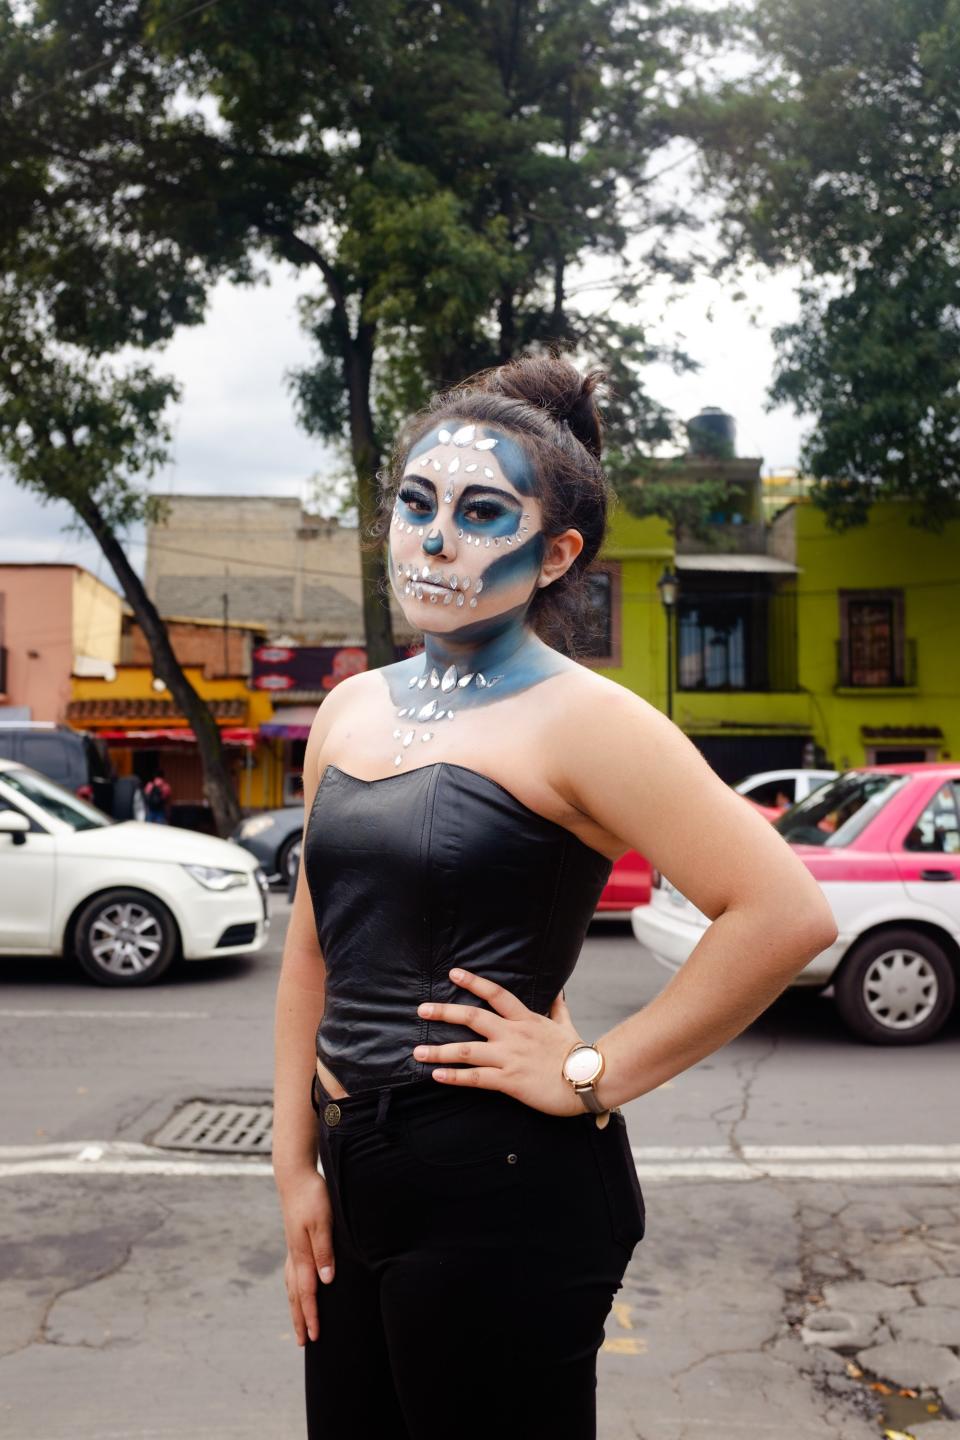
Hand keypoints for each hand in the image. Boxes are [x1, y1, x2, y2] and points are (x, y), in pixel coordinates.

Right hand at [279, 1170, 335, 1345]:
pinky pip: (292, 1273)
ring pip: (292, 1285)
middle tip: (304, 1343)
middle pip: (296, 1295)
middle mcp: (295, 1255)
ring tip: (299, 1323)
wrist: (295, 1175)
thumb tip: (326, 1281)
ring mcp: (293, 1248)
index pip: (307, 1293)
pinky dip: (294, 1289)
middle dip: (300, 1319)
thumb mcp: (323, 1222)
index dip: (312, 1316)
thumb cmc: (313, 1196)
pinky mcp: (295, 1241)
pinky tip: (297, 1289)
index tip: (315, 1337)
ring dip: (295, 1307)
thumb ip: (324, 1251)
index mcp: (302, 1254)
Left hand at [412, 966, 586, 1116]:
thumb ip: (557, 1008)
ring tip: (418, 1051)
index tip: (453, 973)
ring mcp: (510, 1057)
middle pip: (472, 1018)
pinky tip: (437, 1075)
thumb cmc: (577, 1054)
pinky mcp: (509, 1080)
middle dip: (444, 1013)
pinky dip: (454, 1076)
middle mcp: (513, 1034)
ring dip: (439, 1050)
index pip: (496, 994)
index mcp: (526, 1019)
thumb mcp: (565, 1025)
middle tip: (422, 1010)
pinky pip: (476, 1078)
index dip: (474, 982)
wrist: (588, 1079)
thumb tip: (557, 992)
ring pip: (467, 1050)